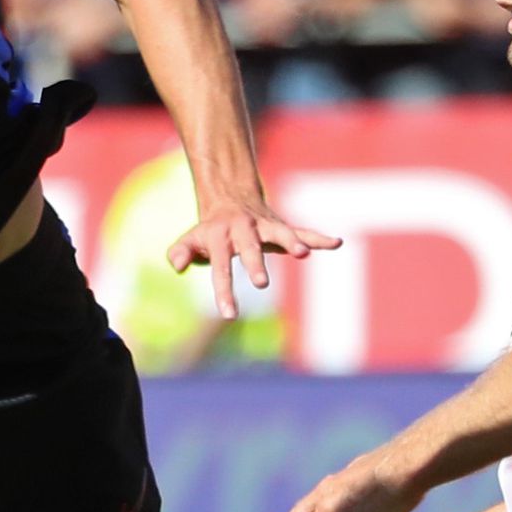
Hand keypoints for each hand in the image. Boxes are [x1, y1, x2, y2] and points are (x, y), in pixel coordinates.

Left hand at [166, 198, 338, 319]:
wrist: (230, 196)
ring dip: (291, 241)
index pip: (220, 266)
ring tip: (302, 253)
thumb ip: (182, 251)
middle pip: (249, 248)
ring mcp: (264, 226)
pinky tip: (336, 243)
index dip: (224, 290)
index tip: (229, 314)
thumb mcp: (191, 238)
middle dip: (255, 263)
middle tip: (261, 283)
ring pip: (279, 233)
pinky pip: (302, 231)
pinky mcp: (281, 226)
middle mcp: (243, 229)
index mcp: (219, 236)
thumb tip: (176, 266)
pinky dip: (318, 238)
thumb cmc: (209, 230)